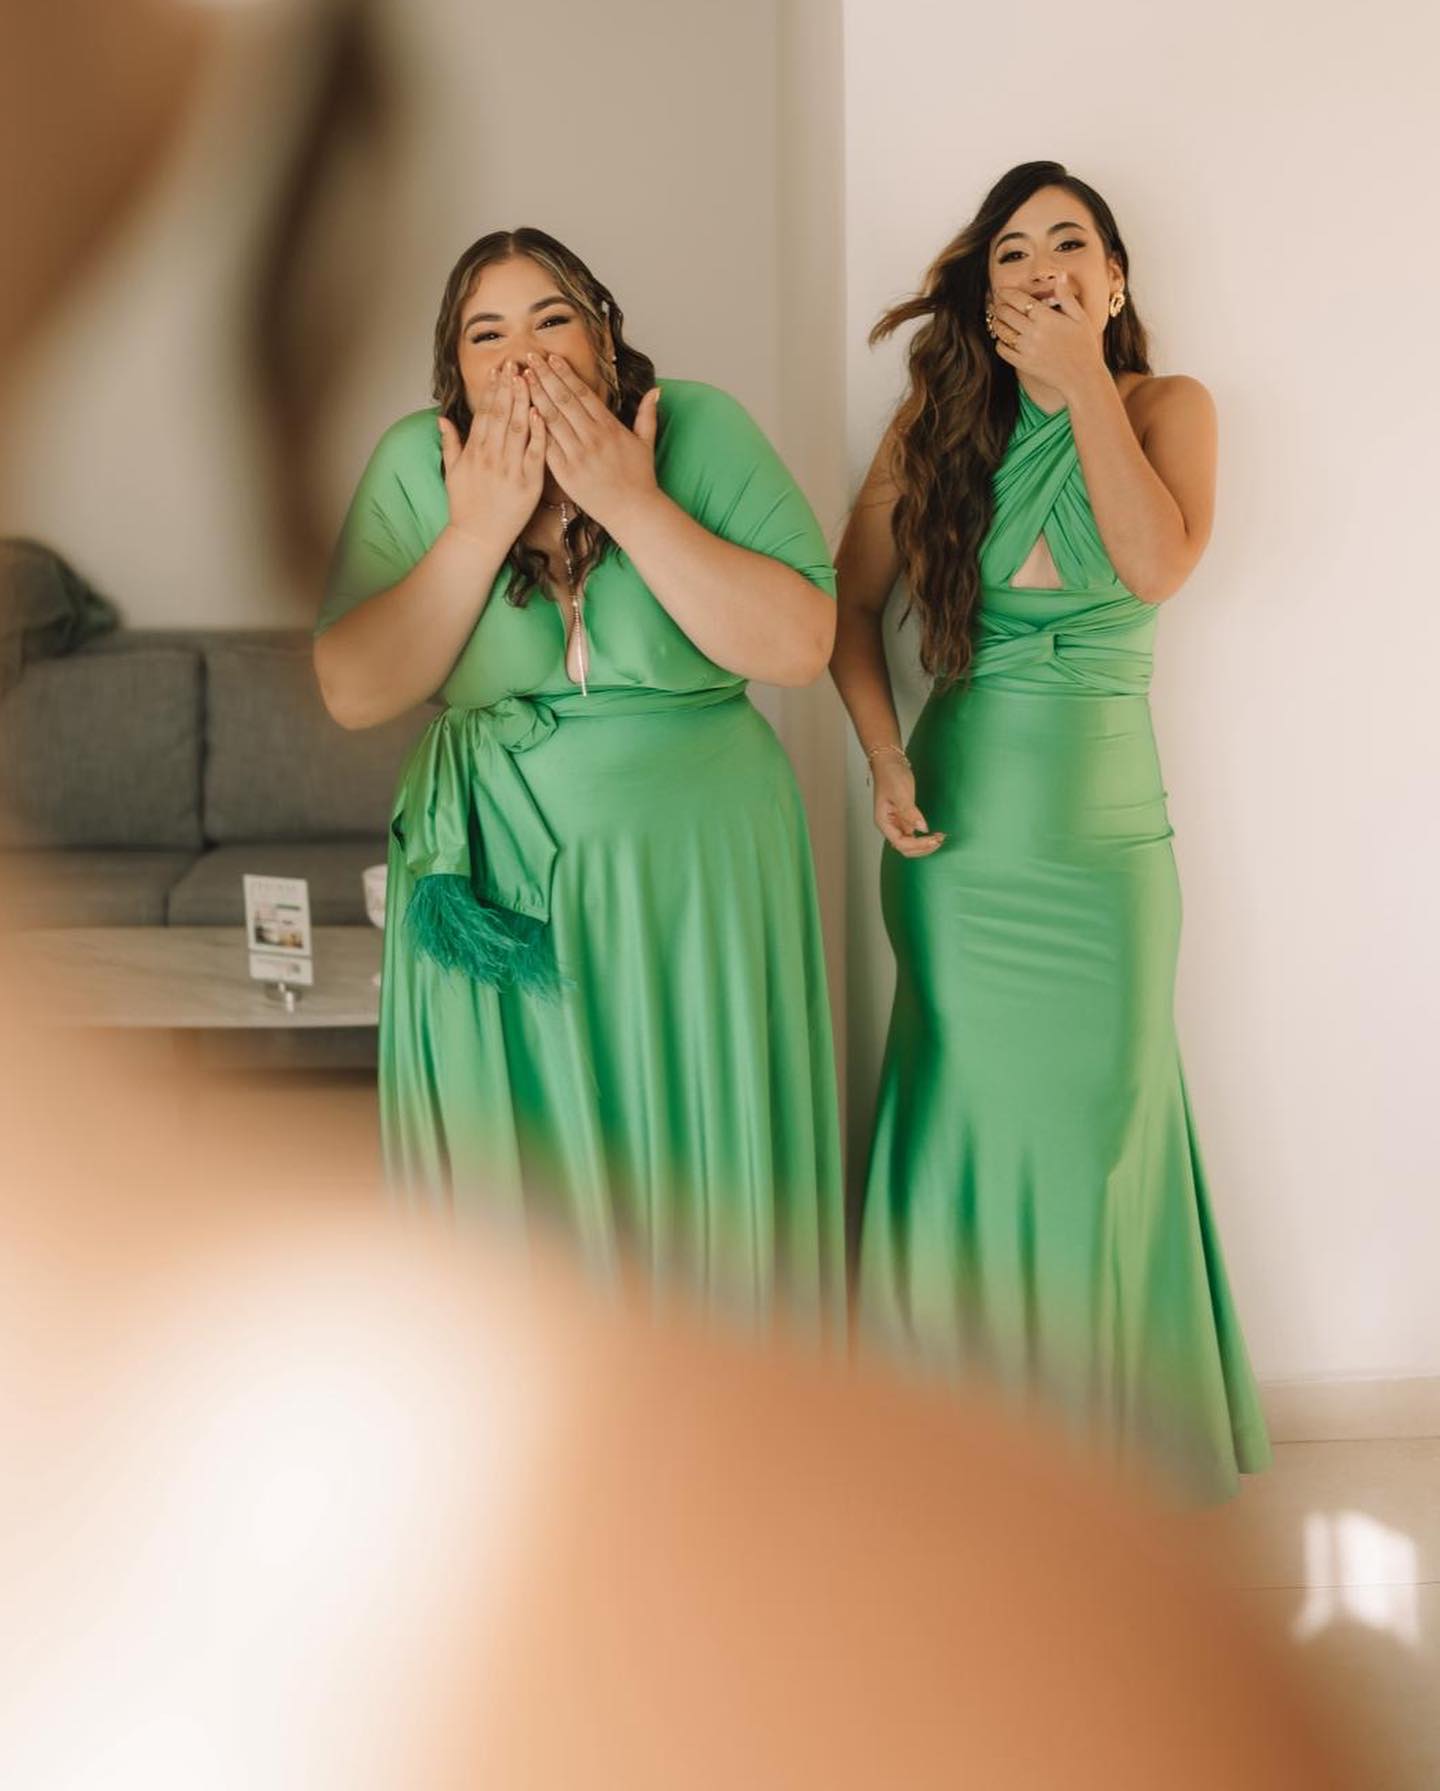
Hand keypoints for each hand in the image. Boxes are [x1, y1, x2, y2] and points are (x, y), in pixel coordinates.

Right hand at [438, 360, 546, 550]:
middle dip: (508, 387)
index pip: (484, 413)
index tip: (498, 369)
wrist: (478, 538)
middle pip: (501, 414)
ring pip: (518, 428)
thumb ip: (450, 443)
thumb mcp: (452, 473)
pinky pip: (535, 453)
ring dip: (523, 401)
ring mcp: (510, 469)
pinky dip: (538, 432)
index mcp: (474, 452)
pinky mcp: (528, 484)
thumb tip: (442, 418)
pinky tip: (540, 412)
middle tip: (516, 363)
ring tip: (529, 378)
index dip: (491, 389)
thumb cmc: (466, 506)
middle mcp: (491, 457)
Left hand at [522, 352, 660, 533]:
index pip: (582, 393)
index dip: (565, 373)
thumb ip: (647, 414)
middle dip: (545, 377)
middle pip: (564, 400)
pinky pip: (546, 446)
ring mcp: (578, 454)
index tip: (550, 358)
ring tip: (520, 378)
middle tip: (528, 358)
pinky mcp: (567, 473)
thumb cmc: (639, 479)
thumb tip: (656, 390)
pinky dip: (534, 428)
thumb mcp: (646, 443)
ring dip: (535, 396)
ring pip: (552, 419)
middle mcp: (593, 437)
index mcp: (609, 427)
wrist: (633, 511)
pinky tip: (522, 412)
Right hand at [871, 752, 943, 856]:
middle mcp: (889, 826)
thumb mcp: (901, 793)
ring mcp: (897, 823)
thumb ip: (910, 812)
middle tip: (939, 840)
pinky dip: (924, 837)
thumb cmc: (890, 774)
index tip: (933, 839)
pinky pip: (914, 835)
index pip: (900, 843)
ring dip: (924, 845)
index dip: (918, 845)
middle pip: (905, 848)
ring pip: (910, 844)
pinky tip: (934, 833)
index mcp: (884, 822)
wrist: (889, 762)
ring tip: (939, 838)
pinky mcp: (904, 818)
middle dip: (922, 848)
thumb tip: (921, 828)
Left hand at [989, 272, 1104, 398]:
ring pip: (1002, 331)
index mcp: (1046, 318)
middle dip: (999, 306)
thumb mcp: (1080, 318)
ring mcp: (1026, 349)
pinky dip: (999, 343)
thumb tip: (1060, 276)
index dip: (1007, 293)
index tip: (1001, 290)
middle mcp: (1033, 332)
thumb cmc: (1084, 346)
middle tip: (996, 304)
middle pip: (1007, 314)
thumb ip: (1066, 297)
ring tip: (997, 319)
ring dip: (997, 323)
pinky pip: (1003, 351)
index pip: (1019, 300)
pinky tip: (1003, 339)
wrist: (1082, 377)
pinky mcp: (1023, 364)